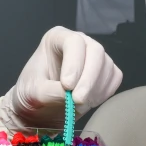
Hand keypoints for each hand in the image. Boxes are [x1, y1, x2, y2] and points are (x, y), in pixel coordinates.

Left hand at [0, 27, 122, 130]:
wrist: (40, 108)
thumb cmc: (32, 93)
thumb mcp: (34, 93)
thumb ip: (51, 92)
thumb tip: (71, 96)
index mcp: (57, 38)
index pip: (73, 42)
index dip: (74, 64)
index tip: (67, 86)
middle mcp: (79, 42)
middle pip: (96, 51)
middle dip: (89, 78)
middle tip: (78, 100)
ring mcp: (94, 56)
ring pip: (107, 65)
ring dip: (95, 88)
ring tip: (78, 104)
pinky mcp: (105, 71)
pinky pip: (114, 78)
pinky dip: (104, 92)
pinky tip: (89, 101)